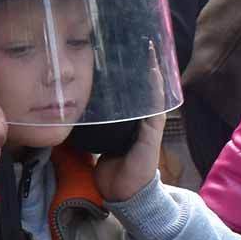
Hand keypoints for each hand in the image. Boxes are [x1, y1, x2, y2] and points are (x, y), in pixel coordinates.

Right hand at [93, 45, 165, 202]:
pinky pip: (100, 117)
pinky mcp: (101, 137)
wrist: (123, 192)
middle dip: (130, 71)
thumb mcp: (148, 143)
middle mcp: (133, 120)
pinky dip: (96, 105)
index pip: (151, 88)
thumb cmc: (141, 168)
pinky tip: (88, 94)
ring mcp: (117, 128)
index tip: (146, 47)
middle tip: (121, 50)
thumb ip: (150, 121)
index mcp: (148, 119)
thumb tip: (151, 93)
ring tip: (103, 66)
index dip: (151, 68)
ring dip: (112, 86)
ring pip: (116, 102)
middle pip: (132, 91)